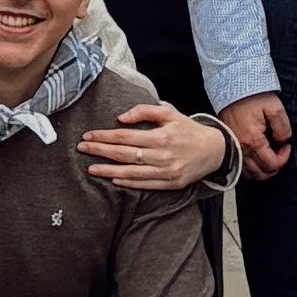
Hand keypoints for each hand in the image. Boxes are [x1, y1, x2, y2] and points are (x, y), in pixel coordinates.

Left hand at [81, 103, 229, 192]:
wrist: (214, 150)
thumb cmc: (188, 130)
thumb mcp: (170, 113)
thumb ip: (145, 111)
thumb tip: (121, 117)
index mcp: (161, 136)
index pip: (124, 136)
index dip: (104, 136)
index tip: (88, 136)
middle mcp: (162, 156)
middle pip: (123, 154)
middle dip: (100, 151)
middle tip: (82, 149)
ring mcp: (166, 172)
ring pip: (130, 173)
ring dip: (108, 171)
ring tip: (91, 168)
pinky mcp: (170, 184)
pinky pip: (144, 185)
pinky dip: (127, 183)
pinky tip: (113, 179)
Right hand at [219, 92, 293, 179]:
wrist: (233, 88)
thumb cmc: (253, 97)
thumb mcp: (275, 108)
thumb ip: (283, 128)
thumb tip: (282, 142)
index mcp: (252, 141)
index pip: (271, 165)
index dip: (284, 159)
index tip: (286, 146)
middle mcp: (239, 149)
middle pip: (260, 174)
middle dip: (274, 167)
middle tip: (280, 154)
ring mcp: (232, 149)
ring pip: (249, 174)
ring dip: (262, 169)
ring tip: (270, 156)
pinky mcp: (227, 146)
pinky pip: (240, 167)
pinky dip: (251, 167)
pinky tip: (257, 157)